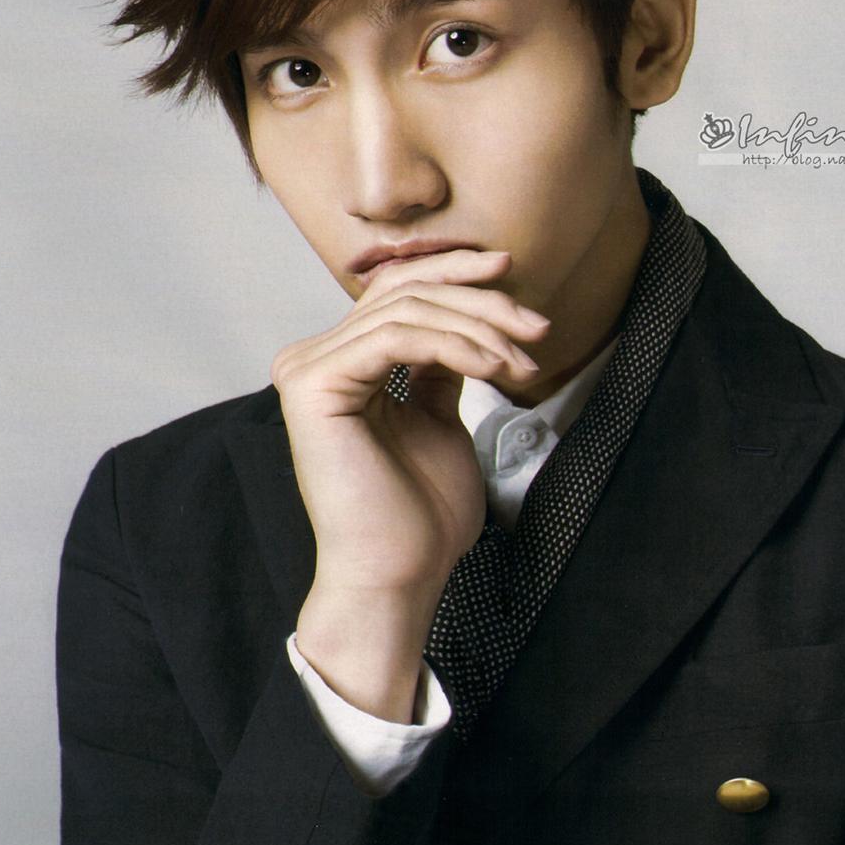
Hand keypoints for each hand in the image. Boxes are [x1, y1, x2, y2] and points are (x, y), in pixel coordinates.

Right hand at [273, 248, 549, 718]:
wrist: (400, 574)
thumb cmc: (419, 516)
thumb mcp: (439, 420)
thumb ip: (438, 369)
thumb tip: (464, 322)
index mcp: (338, 364)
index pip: (396, 292)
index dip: (454, 272)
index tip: (510, 270)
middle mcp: (313, 359)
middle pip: (405, 293)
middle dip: (481, 302)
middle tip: (537, 327)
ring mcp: (307, 369)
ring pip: (407, 311)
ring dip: (480, 328)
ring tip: (524, 360)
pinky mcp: (314, 385)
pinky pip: (397, 339)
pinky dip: (455, 345)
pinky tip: (494, 367)